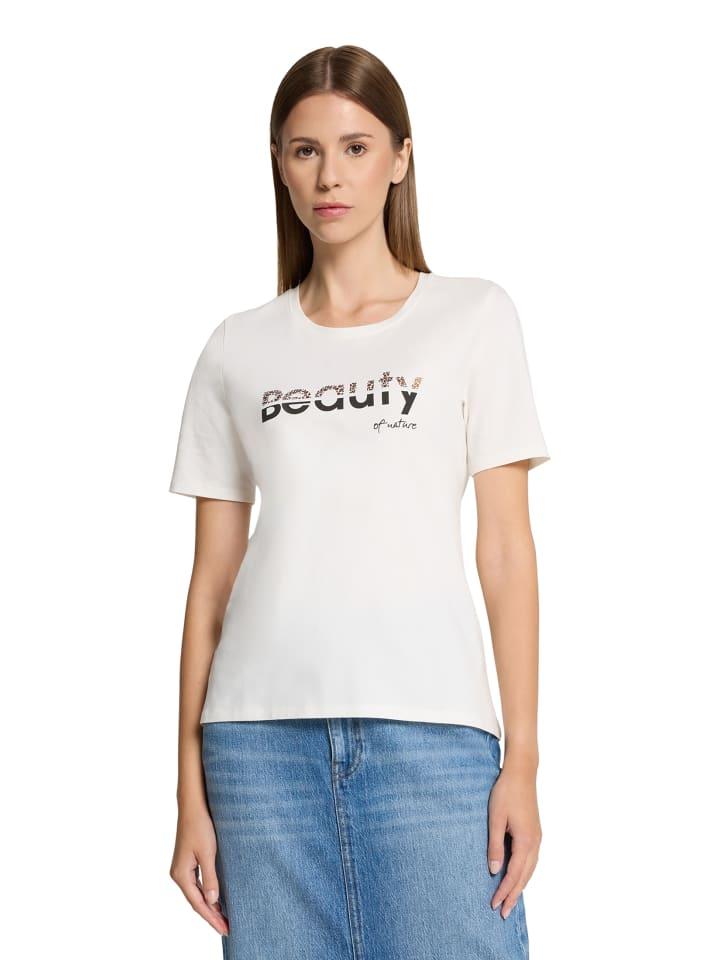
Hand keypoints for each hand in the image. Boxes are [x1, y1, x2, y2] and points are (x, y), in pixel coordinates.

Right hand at [169, 805, 228, 935]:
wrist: (193, 806)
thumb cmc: (200, 826)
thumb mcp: (207, 853)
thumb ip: (210, 878)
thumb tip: (212, 902)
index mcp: (181, 875)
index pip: (198, 904)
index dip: (212, 918)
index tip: (225, 929)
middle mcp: (178, 874)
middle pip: (196, 902)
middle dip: (211, 916)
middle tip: (227, 929)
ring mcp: (182, 869)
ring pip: (196, 894)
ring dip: (210, 906)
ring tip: (224, 919)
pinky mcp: (187, 862)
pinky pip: (197, 885)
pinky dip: (207, 894)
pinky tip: (216, 900)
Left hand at [487, 761, 541, 918]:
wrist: (522, 772)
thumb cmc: (506, 792)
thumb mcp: (495, 818)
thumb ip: (495, 845)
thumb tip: (494, 871)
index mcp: (526, 841)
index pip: (514, 874)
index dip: (504, 891)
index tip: (494, 905)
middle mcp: (535, 843)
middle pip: (525, 876)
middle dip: (514, 895)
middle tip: (503, 912)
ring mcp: (537, 837)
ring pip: (530, 869)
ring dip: (520, 886)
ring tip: (510, 900)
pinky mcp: (535, 832)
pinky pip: (531, 860)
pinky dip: (524, 873)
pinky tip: (518, 876)